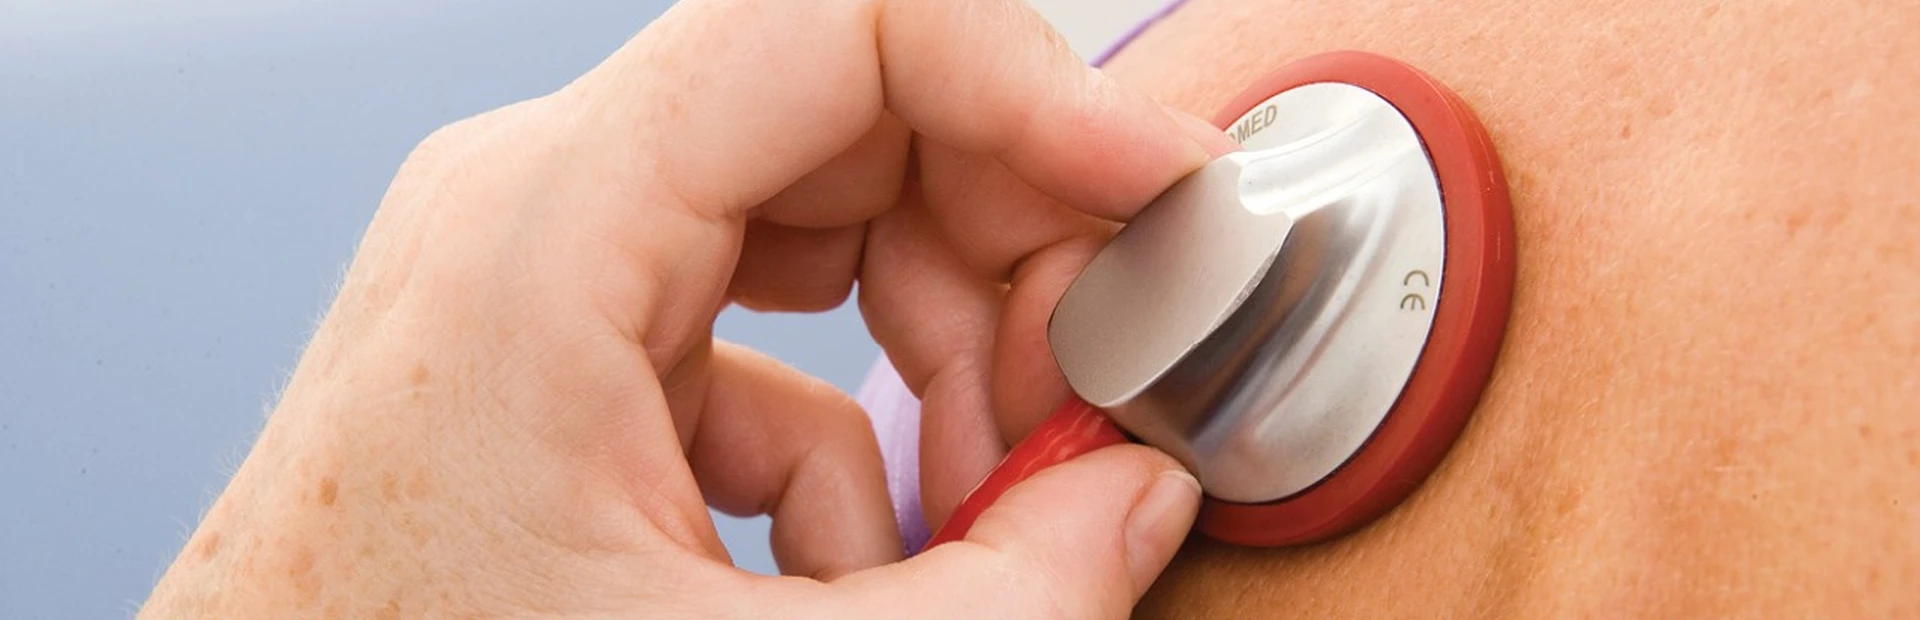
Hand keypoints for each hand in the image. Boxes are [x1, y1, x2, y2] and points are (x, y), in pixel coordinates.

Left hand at [140, 1, 1229, 616]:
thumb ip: (999, 595)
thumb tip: (1142, 500)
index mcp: (549, 230)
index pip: (844, 23)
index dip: (1036, 90)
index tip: (1156, 196)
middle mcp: (541, 209)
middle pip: (856, 121)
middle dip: (1004, 262)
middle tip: (1077, 413)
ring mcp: (551, 274)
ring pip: (828, 225)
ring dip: (941, 356)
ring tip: (981, 506)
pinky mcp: (571, 354)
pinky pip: (767, 339)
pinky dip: (851, 438)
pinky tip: (850, 567)